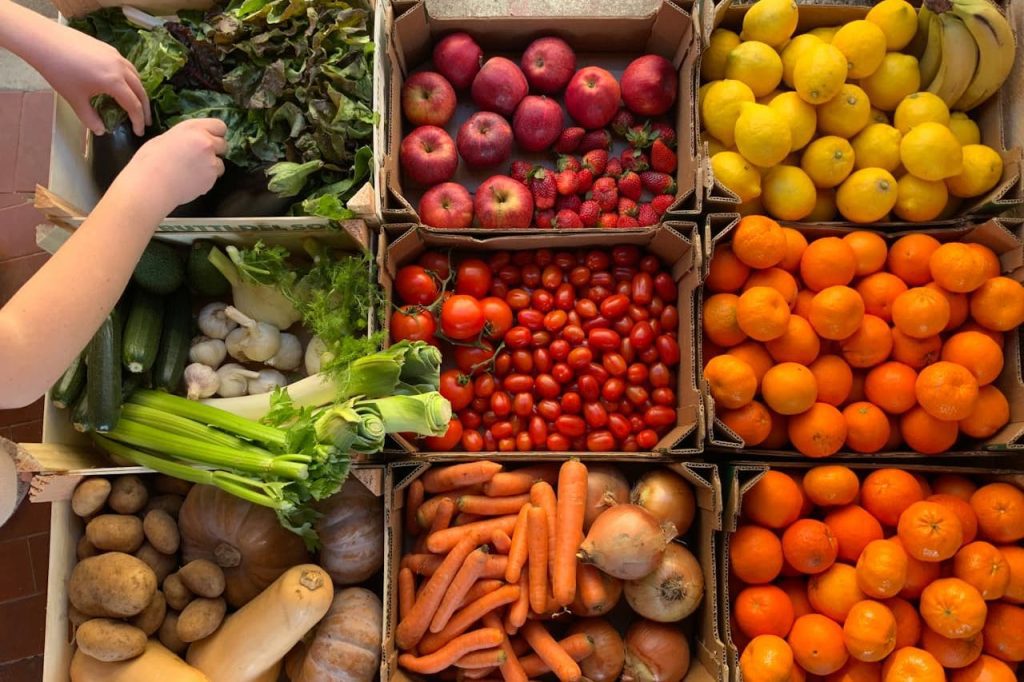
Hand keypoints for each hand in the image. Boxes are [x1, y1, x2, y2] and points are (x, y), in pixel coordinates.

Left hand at [34, 23, 150, 135]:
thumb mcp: (75, 100)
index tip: (139, 132)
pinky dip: (131, 79)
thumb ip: (90, 118)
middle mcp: (120, 68)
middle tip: (145, 121)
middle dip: (144, 108)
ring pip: (136, 77)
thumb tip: (101, 131)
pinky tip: (124, 84)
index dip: (138, 121)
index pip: (134, 105)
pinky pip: (128, 66)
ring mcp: (116, 56)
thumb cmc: (59, 72)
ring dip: (140, 92)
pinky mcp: (109, 49)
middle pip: (141, 91)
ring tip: (137, 103)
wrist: (45, 42)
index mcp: (114, 82)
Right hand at [120, 118, 227, 212]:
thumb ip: (185, 138)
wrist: (152, 184)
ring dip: (211, 166)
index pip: (220, 126)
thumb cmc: (151, 160)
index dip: (215, 134)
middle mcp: (206, 142)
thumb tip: (190, 142)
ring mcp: (211, 161)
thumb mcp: (166, 138)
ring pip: (221, 163)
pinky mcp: (212, 178)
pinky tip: (191, 180)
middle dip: (215, 151)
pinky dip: (206, 179)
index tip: (208, 140)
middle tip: (200, 157)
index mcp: (193, 128)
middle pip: (224, 144)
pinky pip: (214, 177)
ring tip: (193, 171)